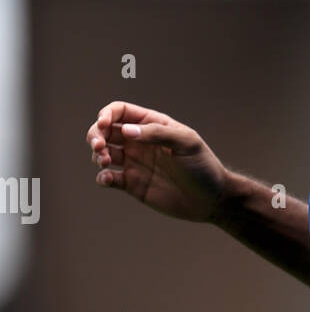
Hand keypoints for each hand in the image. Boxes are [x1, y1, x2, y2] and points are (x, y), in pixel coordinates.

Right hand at [86, 100, 230, 222]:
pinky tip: (107, 179)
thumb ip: (157, 133)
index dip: (107, 114)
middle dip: (95, 134)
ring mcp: (134, 163)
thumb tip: (126, 131)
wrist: (211, 200)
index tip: (104, 124)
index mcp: (152, 125)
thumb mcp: (187, 143)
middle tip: (100, 146)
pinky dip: (102, 178)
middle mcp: (139, 142)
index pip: (120, 111)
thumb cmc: (203, 166)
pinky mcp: (133, 184)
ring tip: (105, 162)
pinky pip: (109, 178)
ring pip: (103, 153)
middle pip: (105, 130)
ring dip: (97, 155)